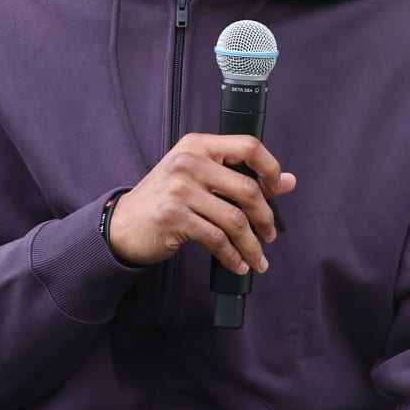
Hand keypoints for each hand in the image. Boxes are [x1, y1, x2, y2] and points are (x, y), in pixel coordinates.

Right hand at [107, 133, 293, 271]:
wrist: (122, 225)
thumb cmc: (166, 199)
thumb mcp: (201, 178)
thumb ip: (241, 176)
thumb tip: (287, 182)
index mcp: (198, 145)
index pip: (248, 146)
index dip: (270, 167)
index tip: (276, 188)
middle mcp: (189, 162)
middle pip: (247, 189)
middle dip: (265, 217)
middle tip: (269, 234)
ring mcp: (180, 189)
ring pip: (235, 219)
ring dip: (251, 244)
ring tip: (258, 256)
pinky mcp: (174, 217)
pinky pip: (217, 239)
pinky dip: (232, 256)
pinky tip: (238, 264)